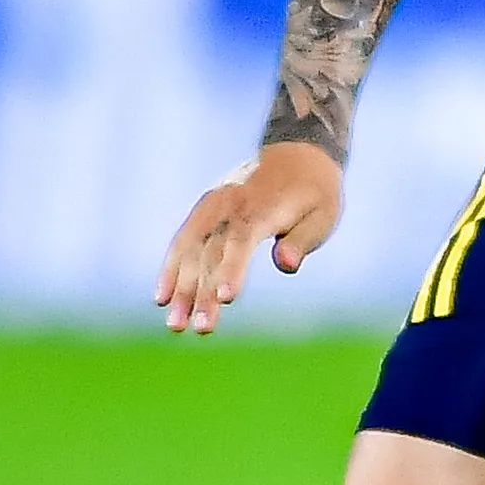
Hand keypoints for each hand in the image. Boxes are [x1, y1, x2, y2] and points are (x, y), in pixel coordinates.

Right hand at [157, 142, 343, 334]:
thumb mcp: (323, 215)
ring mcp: (214, 207)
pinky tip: (162, 298)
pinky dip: (171, 269)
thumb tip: (286, 265)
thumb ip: (302, 240)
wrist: (298, 155)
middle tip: (198, 329)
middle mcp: (231, 205)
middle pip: (212, 253)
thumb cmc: (315, 194)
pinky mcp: (205, 211)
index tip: (226, 299)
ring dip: (180, 288)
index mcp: (263, 207)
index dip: (233, 269)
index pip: (242, 241)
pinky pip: (183, 241)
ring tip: (175, 325)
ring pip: (191, 250)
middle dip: (202, 293)